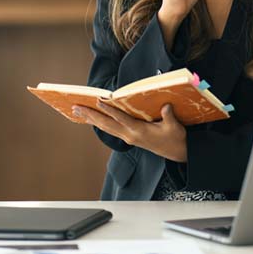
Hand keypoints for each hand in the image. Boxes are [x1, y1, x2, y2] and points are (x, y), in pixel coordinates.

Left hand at [73, 102, 187, 162]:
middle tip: (75, 107)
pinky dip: (99, 123)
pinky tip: (91, 118)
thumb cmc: (175, 137)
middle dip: (90, 115)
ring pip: (105, 127)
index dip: (110, 110)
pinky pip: (110, 129)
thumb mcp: (174, 127)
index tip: (98, 101)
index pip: (121, 119)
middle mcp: (130, 135)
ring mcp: (128, 137)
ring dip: (91, 119)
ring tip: (77, 110)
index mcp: (139, 131)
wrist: (177, 152)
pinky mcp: (128, 138)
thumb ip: (168, 116)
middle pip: (106, 125)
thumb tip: (165, 106)